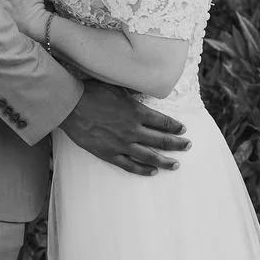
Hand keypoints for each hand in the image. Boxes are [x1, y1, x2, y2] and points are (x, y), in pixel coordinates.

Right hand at [59, 79, 189, 174]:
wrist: (71, 106)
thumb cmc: (92, 92)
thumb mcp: (118, 87)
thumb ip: (133, 92)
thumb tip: (144, 90)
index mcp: (137, 112)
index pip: (163, 122)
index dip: (175, 127)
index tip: (183, 130)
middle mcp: (133, 129)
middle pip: (162, 140)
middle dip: (177, 144)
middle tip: (187, 146)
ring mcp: (122, 144)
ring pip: (150, 156)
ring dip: (165, 160)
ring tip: (176, 164)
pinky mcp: (109, 153)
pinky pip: (130, 165)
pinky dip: (143, 170)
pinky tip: (153, 172)